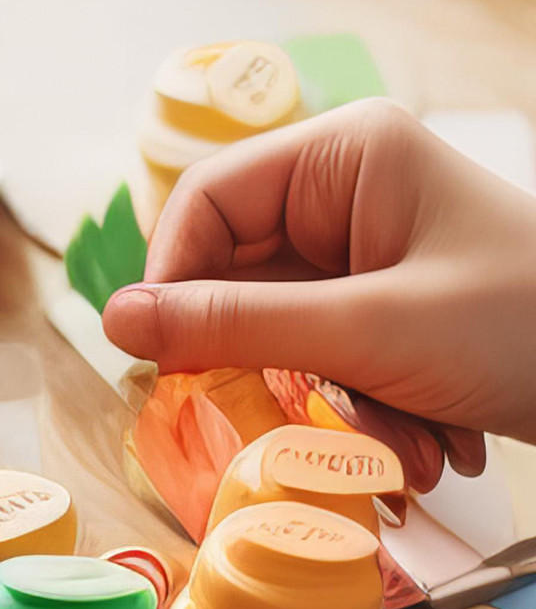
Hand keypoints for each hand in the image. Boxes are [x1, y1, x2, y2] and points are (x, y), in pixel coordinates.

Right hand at [102, 100, 535, 466]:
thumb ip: (235, 326)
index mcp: (343, 156)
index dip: (172, 279)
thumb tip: (114, 322)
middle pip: (244, 276)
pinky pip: (339, 357)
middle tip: (287, 428)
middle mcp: (350, 192)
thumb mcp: (373, 333)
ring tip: (404, 452)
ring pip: (291, 331)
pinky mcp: (400, 308)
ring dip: (337, 405)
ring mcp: (376, 252)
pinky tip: (430, 448)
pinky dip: (372, 412)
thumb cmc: (528, 328)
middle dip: (279, 366)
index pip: (207, 202)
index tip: (159, 359)